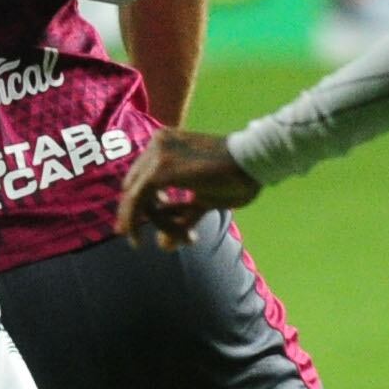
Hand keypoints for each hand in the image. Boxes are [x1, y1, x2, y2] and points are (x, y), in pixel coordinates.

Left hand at [115, 129, 261, 245]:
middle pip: (134, 190)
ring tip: (188, 238)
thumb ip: (181, 217)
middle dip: (144, 218)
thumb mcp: (203, 199)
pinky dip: (155, 224)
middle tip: (155, 240)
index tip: (153, 229)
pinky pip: (143, 205)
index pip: (141, 178)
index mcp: (165, 143)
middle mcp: (156, 144)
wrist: (254, 162)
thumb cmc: (235, 177)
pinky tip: (174, 239)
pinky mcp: (159, 171)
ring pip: (138, 200)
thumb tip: (162, 246)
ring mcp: (156, 155)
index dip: (142, 206)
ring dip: (161, 224)